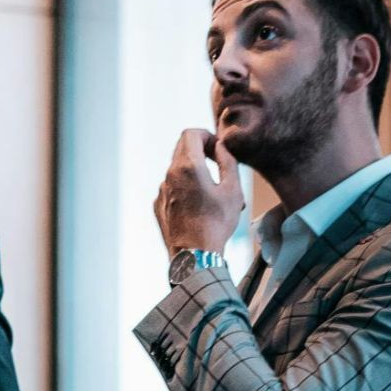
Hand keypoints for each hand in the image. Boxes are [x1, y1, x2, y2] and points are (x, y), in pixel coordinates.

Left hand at [153, 129, 243, 257]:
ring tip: (213, 192)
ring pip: (177, 170)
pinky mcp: (158, 205)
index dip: (206, 135)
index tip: (217, 149)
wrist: (194, 256)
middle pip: (181, 148)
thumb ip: (228, 161)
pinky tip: (199, 206)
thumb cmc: (216, 224)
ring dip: (194, 171)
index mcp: (187, 166)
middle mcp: (169, 176)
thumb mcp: (232, 190)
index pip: (190, 134)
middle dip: (200, 150)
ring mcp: (161, 191)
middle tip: (216, 163)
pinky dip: (184, 188)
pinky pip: (171, 188)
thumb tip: (221, 146)